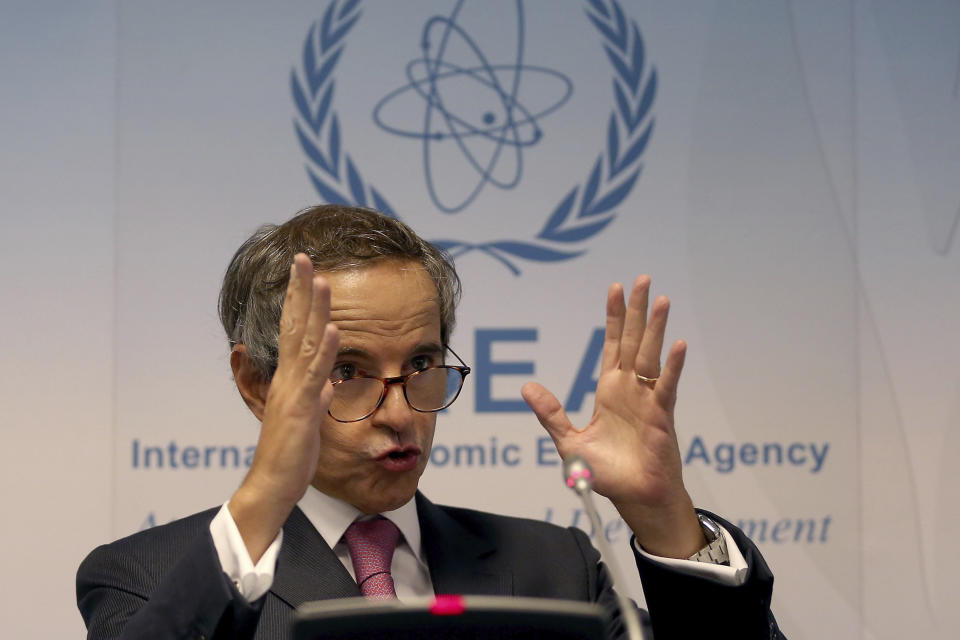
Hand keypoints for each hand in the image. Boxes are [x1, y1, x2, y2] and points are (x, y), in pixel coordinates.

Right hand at [228, 254, 339, 560]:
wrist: (273, 486)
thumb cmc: (291, 455)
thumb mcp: (307, 419)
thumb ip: (316, 397)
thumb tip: (328, 383)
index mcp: (290, 378)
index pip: (294, 330)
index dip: (298, 299)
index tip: (304, 270)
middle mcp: (289, 378)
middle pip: (294, 326)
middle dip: (300, 290)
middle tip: (303, 257)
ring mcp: (293, 392)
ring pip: (305, 343)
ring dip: (314, 311)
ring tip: (322, 280)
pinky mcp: (300, 410)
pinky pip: (314, 377)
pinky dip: (325, 353)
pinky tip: (333, 331)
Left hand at [522, 276, 704, 556]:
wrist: (633, 499)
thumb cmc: (606, 474)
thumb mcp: (569, 442)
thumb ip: (551, 413)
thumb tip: (526, 387)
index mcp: (609, 391)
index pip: (611, 345)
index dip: (614, 317)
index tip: (615, 288)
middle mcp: (629, 389)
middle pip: (634, 341)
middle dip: (637, 310)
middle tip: (644, 279)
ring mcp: (647, 399)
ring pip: (652, 355)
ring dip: (656, 328)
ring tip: (662, 299)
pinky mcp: (661, 415)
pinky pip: (666, 385)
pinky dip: (672, 365)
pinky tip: (677, 343)